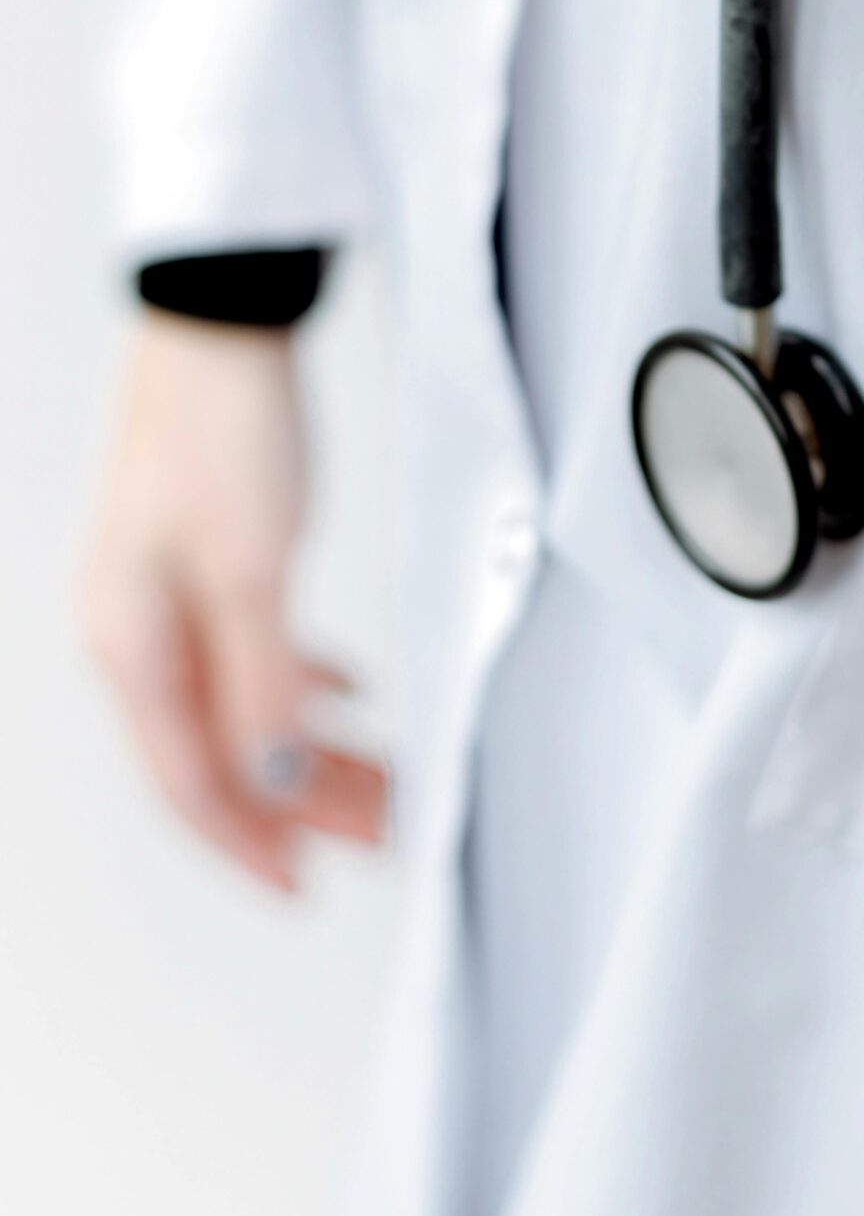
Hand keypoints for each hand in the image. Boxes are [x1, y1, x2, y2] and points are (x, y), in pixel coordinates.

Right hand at [81, 312, 386, 891]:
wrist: (221, 328)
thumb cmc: (221, 428)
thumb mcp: (253, 567)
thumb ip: (263, 683)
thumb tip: (276, 780)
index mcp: (131, 644)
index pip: (191, 782)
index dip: (251, 844)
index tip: (304, 888)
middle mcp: (138, 633)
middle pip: (223, 753)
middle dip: (301, 804)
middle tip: (379, 836)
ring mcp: (168, 599)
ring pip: (244, 707)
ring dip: (313, 749)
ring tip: (381, 780)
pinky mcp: (204, 564)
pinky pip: (252, 655)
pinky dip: (304, 684)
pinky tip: (350, 697)